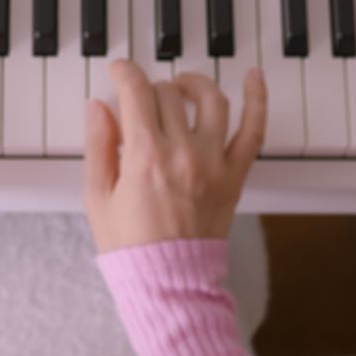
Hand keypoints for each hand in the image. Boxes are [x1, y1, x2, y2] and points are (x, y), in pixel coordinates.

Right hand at [83, 58, 265, 251]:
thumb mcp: (97, 196)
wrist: (168, 284)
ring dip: (194, 83)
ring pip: (211, 100)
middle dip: (150, 89)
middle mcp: (183, 154)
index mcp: (144, 156)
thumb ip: (98, 146)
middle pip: (168, 95)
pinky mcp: (235, 176)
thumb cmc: (130, 246)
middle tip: (141, 100)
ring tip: (182, 85)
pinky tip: (254, 77)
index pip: (136, 92)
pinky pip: (254, 130)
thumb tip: (98, 107)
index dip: (124, 72)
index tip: (119, 71)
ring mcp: (213, 163)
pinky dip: (258, 99)